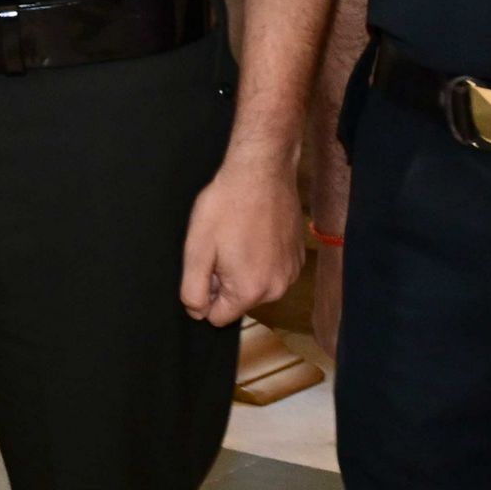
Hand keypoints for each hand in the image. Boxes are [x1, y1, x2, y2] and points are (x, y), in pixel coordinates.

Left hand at [179, 145, 303, 326]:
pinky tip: (253, 231)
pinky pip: (271, 269)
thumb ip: (193, 289)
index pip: (217, 317)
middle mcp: (277, 288)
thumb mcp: (196, 249)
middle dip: (224, 280)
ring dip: (242, 268)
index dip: (205, 293)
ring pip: (255, 285)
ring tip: (237, 236)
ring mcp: (291, 272)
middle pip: (238, 301)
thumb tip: (197, 312)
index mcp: (250, 291)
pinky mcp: (297, 256)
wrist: (261, 172)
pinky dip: (260, 257)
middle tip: (221, 246)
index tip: (207, 264)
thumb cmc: (227, 206)